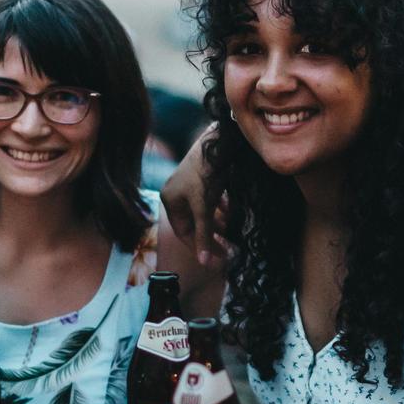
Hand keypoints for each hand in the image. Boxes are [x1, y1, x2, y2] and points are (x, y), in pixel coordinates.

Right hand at [160, 128, 228, 268]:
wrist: (219, 140)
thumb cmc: (206, 173)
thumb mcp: (204, 207)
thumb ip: (204, 234)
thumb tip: (205, 263)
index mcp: (170, 200)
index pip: (183, 232)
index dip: (200, 246)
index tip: (217, 258)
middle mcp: (177, 193)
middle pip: (195, 223)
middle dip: (211, 235)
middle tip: (228, 249)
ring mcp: (191, 186)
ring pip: (205, 213)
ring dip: (218, 223)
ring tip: (233, 234)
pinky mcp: (204, 178)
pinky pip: (211, 200)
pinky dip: (221, 209)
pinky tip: (232, 213)